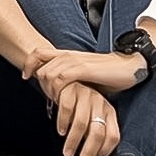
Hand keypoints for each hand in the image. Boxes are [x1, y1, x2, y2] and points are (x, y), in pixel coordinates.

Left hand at [29, 48, 148, 99]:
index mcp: (68, 55)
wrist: (129, 66)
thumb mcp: (85, 72)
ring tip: (55, 103)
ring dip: (47, 89)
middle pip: (40, 66)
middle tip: (48, 98)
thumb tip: (60, 88)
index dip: (29, 63)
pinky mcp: (83, 69)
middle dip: (39, 84)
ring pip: (47, 73)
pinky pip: (60, 78)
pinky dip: (56, 90)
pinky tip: (61, 101)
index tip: (26, 76)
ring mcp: (75, 61)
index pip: (39, 52)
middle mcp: (68, 55)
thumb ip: (71, 76)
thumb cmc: (109, 73)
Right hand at [53, 80, 121, 155]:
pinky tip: (61, 130)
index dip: (104, 152)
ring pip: (81, 124)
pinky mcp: (69, 90)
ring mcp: (85, 95)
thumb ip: (93, 132)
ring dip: (73, 142)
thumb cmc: (78, 100)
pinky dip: (62, 123)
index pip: (113, 136)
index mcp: (109, 111)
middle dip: (88, 152)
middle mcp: (99, 103)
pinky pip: (66, 110)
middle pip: (97, 133)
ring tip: (68, 151)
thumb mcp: (92, 115)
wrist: (63, 78)